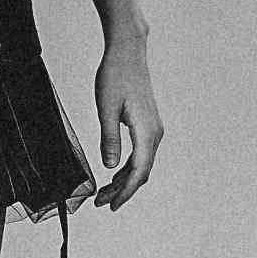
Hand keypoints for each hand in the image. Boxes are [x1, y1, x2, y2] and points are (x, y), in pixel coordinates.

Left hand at [92, 32, 163, 210]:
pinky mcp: (148, 123)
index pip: (138, 172)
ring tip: (105, 191)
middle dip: (123, 190)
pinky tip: (115, 171)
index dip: (125, 192)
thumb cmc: (115, 75)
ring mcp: (153, 128)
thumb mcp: (106, 107)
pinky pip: (141, 153)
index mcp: (146, 132)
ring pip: (142, 164)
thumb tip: (109, 166)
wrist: (128, 52)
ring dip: (125, 180)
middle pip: (141, 172)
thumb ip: (109, 138)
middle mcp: (155, 133)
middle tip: (101, 202)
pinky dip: (129, 166)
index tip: (111, 205)